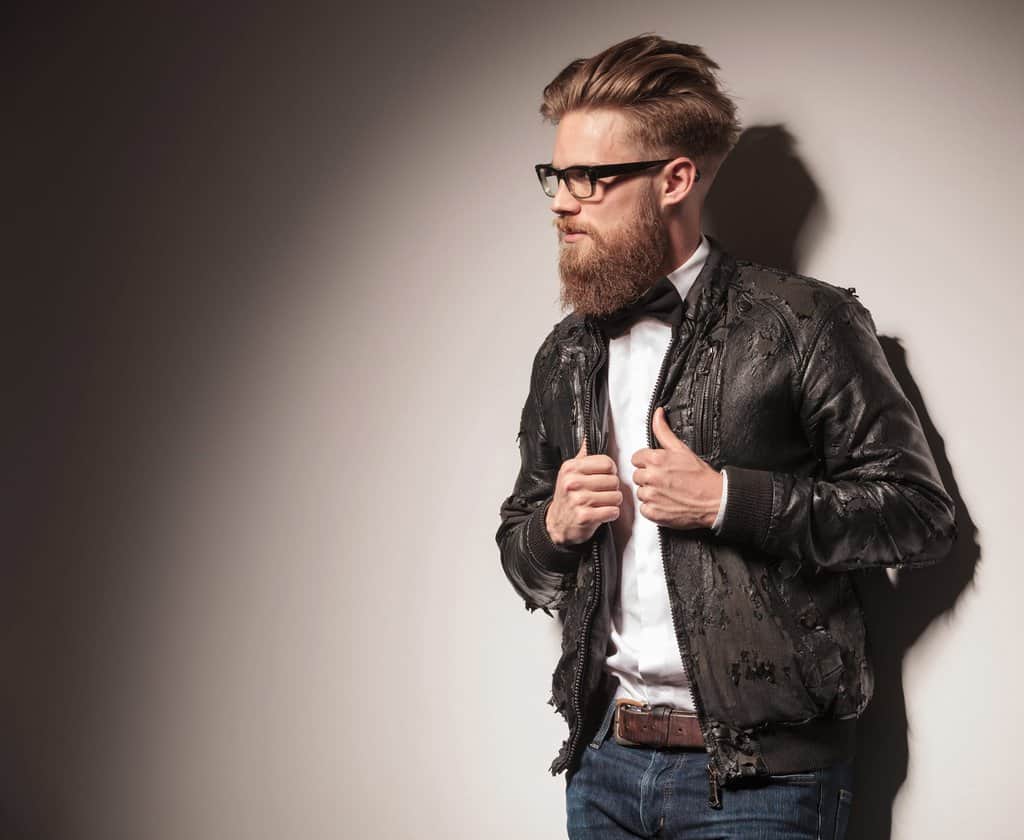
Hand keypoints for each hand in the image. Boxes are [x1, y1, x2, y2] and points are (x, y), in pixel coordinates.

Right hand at [546, 436, 622, 545]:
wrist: (557, 523)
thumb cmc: (567, 497)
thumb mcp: (570, 472)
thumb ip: (582, 455)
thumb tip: (588, 435)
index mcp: (571, 468)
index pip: (607, 463)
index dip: (611, 472)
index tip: (604, 477)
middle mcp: (572, 482)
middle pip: (614, 481)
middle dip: (613, 489)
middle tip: (603, 493)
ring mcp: (578, 500)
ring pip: (616, 496)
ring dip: (613, 502)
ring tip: (602, 503)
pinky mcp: (584, 516)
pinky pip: (613, 511)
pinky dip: (611, 514)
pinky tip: (601, 513)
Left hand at [631, 406, 722, 529]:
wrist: (715, 500)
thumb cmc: (701, 476)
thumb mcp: (681, 449)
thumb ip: (663, 431)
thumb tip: (657, 414)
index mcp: (656, 459)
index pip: (636, 458)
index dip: (647, 462)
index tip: (658, 467)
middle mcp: (651, 477)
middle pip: (637, 476)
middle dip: (649, 477)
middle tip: (665, 480)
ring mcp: (652, 496)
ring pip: (640, 492)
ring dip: (650, 493)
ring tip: (667, 492)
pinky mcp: (654, 512)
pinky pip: (644, 509)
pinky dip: (653, 508)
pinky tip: (666, 503)